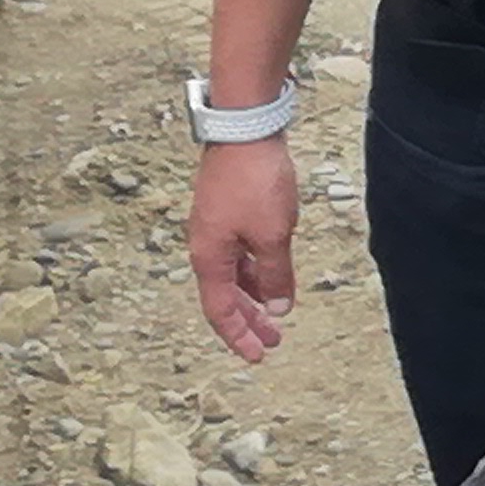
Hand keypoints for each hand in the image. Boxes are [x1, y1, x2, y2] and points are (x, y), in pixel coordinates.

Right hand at [189, 138, 298, 361]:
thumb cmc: (255, 181)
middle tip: (272, 342)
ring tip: (276, 312)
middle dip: (249, 321)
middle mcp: (206, 246)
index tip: (258, 356)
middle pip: (225, 296)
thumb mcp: (273, 236)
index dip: (238, 336)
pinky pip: (239, 253)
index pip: (220, 310)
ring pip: (233, 273)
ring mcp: (216, 227)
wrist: (245, 129)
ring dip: (254, 294)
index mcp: (209, 257)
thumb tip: (278, 308)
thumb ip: (276, 274)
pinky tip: (272, 273)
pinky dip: (255, 269)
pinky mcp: (228, 210)